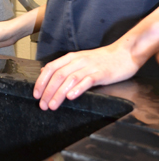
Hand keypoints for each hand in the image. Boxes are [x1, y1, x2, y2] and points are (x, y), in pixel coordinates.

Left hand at [33, 27, 158, 110]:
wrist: (124, 54)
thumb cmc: (102, 60)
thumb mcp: (80, 59)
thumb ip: (63, 65)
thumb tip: (45, 71)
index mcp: (71, 57)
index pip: (51, 68)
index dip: (41, 81)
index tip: (36, 94)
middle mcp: (78, 60)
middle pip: (58, 75)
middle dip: (48, 91)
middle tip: (42, 105)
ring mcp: (90, 66)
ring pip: (70, 79)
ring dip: (59, 93)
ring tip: (52, 105)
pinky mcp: (102, 73)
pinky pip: (87, 81)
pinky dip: (77, 89)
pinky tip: (71, 97)